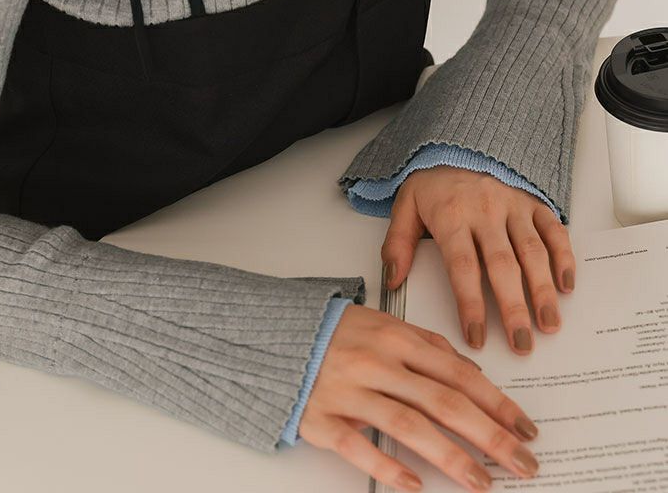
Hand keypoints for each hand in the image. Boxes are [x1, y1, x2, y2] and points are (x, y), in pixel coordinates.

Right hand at [299, 304, 538, 491]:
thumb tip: (471, 372)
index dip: (496, 402)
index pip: (457, 373)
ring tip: (483, 481)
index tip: (525, 427)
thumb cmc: (336, 332)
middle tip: (523, 462)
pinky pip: (356, 446)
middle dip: (489, 435)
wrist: (275, 335)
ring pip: (408, 425)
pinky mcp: (321, 418)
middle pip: (442, 401)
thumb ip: (428, 345)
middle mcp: (376, 363)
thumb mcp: (385, 323)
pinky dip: (387, 465)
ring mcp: (348, 392)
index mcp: (395, 337)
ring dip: (451, 456)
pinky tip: (415, 485)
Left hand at [382, 166, 575, 353]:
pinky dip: (564, 256)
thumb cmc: (433, 180)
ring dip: (542, 290)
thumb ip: (397, 243)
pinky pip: (553, 229)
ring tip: (549, 324)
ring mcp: (513, 206)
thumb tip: (392, 280)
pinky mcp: (532, 202)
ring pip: (531, 252)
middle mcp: (485, 212)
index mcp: (451, 217)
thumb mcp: (405, 205)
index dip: (470, 305)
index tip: (477, 337)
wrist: (459, 140)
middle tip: (522, 345)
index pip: (462, 268)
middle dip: (513, 308)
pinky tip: (566, 285)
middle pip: (502, 266)